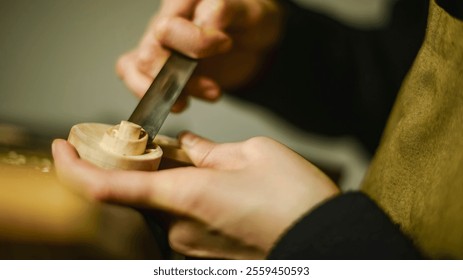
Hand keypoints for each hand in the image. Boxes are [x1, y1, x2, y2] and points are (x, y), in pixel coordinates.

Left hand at [52, 133, 338, 258]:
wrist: (325, 240)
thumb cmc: (294, 198)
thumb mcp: (252, 153)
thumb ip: (208, 150)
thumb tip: (186, 148)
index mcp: (185, 196)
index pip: (107, 187)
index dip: (75, 168)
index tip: (64, 147)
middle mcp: (178, 228)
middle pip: (139, 191)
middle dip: (147, 166)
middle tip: (171, 147)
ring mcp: (189, 247)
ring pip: (162, 206)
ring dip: (171, 184)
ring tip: (209, 172)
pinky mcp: (202, 256)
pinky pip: (180, 222)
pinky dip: (185, 202)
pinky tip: (218, 193)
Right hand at [117, 0, 284, 111]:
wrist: (256, 43)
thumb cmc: (250, 22)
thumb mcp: (247, 12)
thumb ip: (224, 12)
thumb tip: (205, 27)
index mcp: (182, 3)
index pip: (168, 29)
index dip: (195, 44)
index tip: (225, 44)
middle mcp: (164, 22)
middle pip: (147, 55)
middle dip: (180, 80)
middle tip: (213, 89)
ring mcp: (158, 45)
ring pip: (134, 69)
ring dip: (166, 93)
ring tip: (193, 100)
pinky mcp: (160, 67)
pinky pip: (135, 79)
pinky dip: (153, 97)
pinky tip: (181, 102)